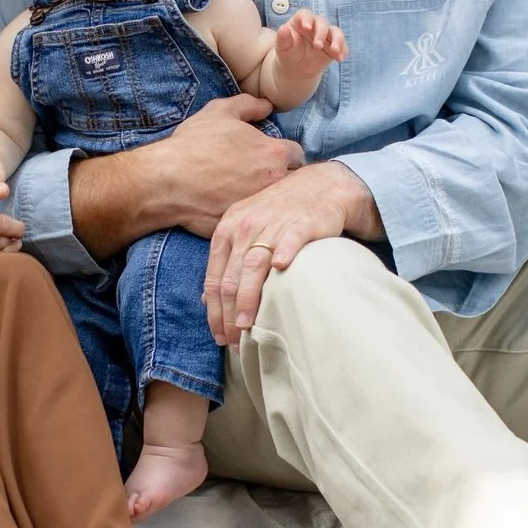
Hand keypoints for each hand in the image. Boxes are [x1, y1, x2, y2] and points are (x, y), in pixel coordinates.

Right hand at [153, 95, 303, 240]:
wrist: (167, 181)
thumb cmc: (193, 144)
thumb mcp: (220, 112)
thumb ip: (249, 105)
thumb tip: (267, 105)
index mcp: (274, 153)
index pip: (297, 155)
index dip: (284, 154)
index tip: (271, 157)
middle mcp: (274, 181)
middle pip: (292, 181)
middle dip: (281, 178)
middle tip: (260, 177)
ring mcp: (261, 206)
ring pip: (276, 203)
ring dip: (268, 197)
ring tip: (250, 194)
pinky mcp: (246, 224)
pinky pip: (257, 220)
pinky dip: (252, 216)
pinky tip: (236, 209)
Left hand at [203, 162, 379, 348]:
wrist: (320, 187)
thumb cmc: (281, 214)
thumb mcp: (245, 231)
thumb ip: (226, 262)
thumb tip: (207, 300)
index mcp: (227, 230)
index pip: (214, 279)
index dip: (214, 312)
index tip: (219, 336)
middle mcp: (245, 226)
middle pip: (231, 277)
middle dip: (228, 314)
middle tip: (234, 341)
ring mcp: (272, 224)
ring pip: (253, 265)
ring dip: (248, 298)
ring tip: (247, 325)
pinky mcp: (301, 223)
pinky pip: (289, 240)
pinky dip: (283, 254)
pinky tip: (281, 270)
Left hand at [273, 10, 346, 76]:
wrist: (297, 67)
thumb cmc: (289, 53)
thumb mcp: (283, 48)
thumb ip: (283, 38)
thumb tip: (283, 28)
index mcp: (300, 21)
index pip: (305, 14)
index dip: (307, 19)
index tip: (307, 27)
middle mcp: (316, 24)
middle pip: (322, 22)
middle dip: (321, 33)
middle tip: (317, 46)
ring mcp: (327, 34)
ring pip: (336, 32)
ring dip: (337, 40)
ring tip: (335, 51)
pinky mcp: (334, 44)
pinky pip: (342, 45)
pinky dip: (343, 51)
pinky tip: (340, 58)